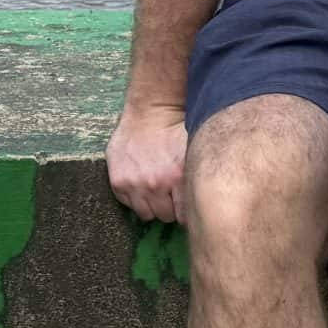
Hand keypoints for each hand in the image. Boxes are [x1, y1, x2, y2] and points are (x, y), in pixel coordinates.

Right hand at [108, 106, 188, 222]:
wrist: (151, 111)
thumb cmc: (178, 130)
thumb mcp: (196, 152)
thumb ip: (198, 178)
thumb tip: (209, 201)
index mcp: (178, 178)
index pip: (185, 215)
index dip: (186, 211)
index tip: (187, 205)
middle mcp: (155, 184)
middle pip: (165, 216)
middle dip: (170, 208)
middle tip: (172, 194)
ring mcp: (134, 184)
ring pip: (146, 214)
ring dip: (152, 205)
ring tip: (157, 190)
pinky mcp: (118, 181)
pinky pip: (128, 204)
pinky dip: (135, 198)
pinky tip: (142, 183)